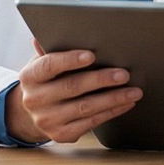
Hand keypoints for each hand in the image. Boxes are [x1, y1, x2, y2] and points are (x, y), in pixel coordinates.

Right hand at [6, 42, 141, 144]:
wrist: (31, 114)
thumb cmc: (46, 80)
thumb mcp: (43, 62)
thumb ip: (54, 48)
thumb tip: (66, 29)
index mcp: (29, 76)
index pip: (49, 65)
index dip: (70, 60)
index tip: (91, 55)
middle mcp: (34, 100)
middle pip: (72, 87)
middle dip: (101, 79)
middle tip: (124, 74)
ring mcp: (47, 120)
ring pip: (85, 108)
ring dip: (113, 98)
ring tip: (134, 91)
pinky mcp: (61, 135)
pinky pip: (91, 123)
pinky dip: (111, 112)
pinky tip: (125, 103)